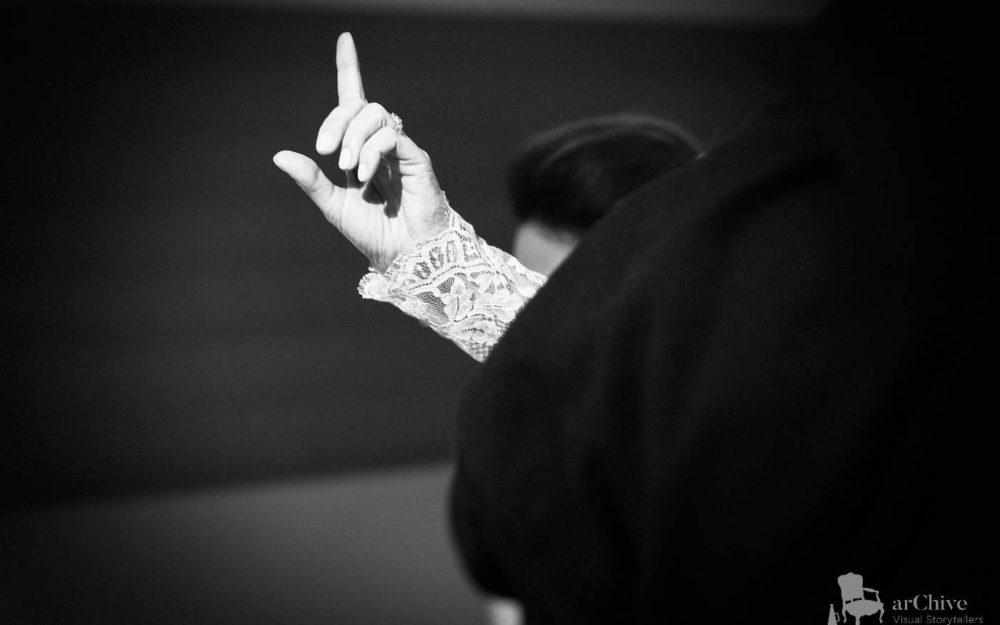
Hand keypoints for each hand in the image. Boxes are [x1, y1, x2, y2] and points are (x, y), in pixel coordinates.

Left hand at [273, 32, 445, 271]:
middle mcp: (381, 143)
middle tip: (325, 151)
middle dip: (337, 121)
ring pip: (376, 114)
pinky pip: (391, 136)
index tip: (345, 40)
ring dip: (354, 137)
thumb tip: (279, 155)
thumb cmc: (373, 232)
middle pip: (359, 105)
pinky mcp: (416, 158)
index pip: (354, 100)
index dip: (350, 68)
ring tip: (348, 168)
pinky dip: (372, 150)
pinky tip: (364, 173)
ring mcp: (400, 149)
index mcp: (360, 149)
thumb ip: (310, 180)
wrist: (404, 255)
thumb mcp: (332, 204)